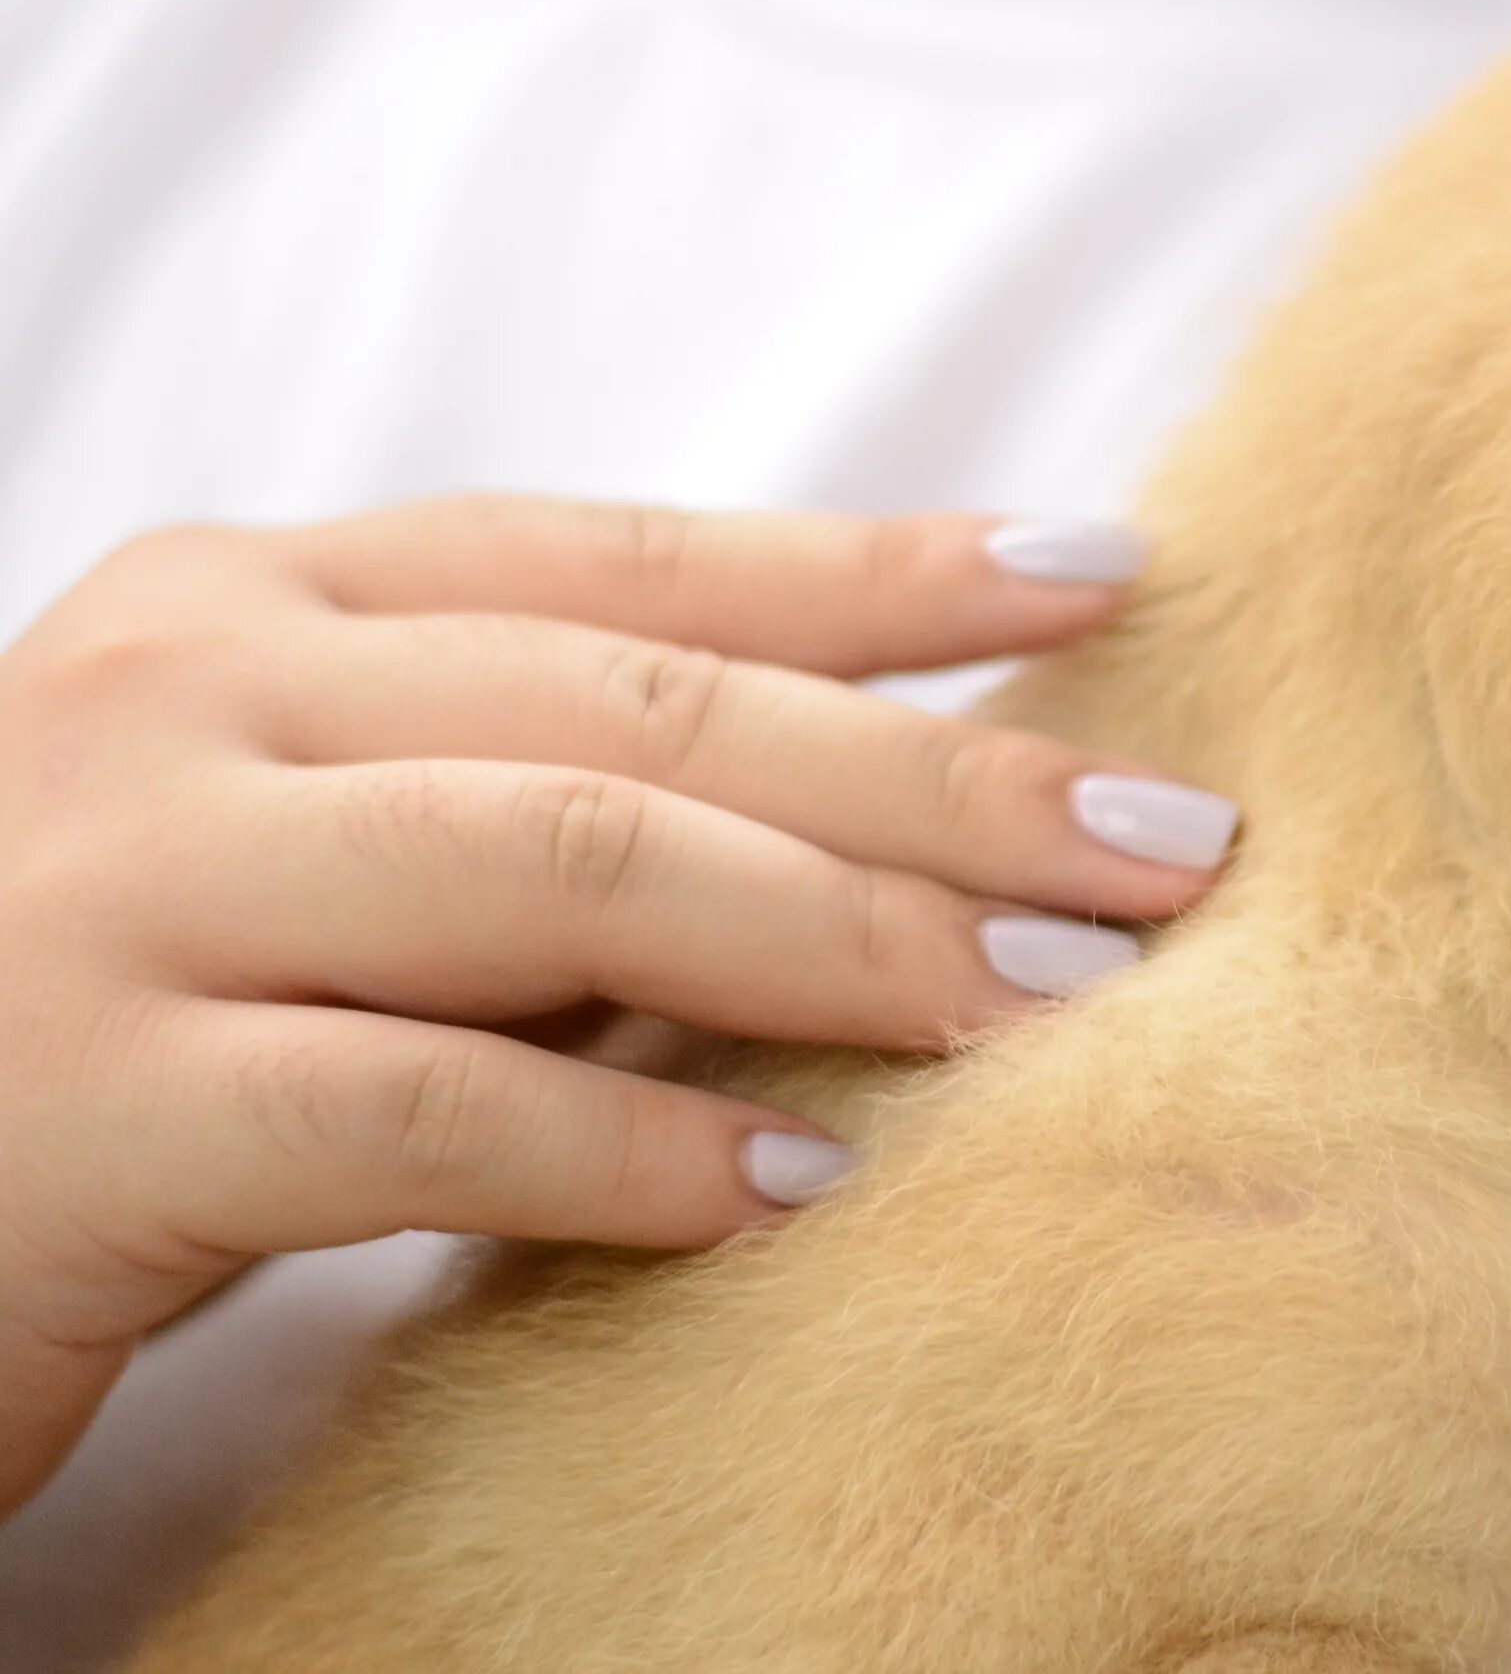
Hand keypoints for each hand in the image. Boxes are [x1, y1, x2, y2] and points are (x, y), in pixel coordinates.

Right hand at [0, 498, 1231, 1515]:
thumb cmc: (119, 1020)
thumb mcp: (332, 866)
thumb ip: (549, 822)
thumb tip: (891, 836)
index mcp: (261, 607)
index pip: (630, 559)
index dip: (881, 566)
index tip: (1107, 572)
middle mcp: (187, 692)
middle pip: (639, 703)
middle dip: (933, 777)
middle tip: (1166, 844)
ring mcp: (117, 881)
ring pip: (556, 861)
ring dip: (835, 939)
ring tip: (1046, 1006)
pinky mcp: (77, 1107)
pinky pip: (413, 1109)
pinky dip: (626, 1147)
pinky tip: (794, 1187)